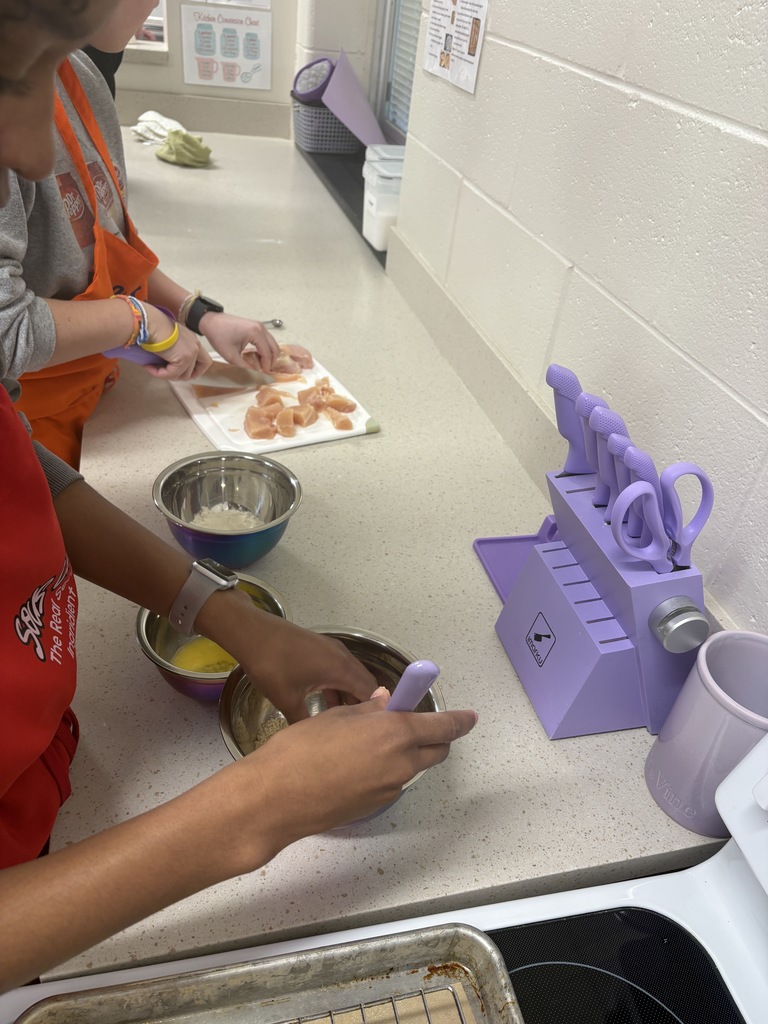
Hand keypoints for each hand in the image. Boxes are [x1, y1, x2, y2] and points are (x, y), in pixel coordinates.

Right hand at [142, 305, 211, 379]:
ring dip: (167, 375)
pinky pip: (171, 374)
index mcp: (193, 340)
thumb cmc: (153, 326)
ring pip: (183, 375)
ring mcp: (191, 353)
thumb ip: (174, 350)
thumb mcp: (168, 338)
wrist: (149, 322)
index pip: (204, 361)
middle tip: (167, 374)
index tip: (181, 372)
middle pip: (198, 370)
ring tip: (154, 368)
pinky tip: (149, 367)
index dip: (195, 371)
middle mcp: (196, 346)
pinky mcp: (183, 359)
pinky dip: (159, 374)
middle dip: (183, 376)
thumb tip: (167, 364)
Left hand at [200, 312, 279, 371]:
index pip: (268, 353)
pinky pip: (266, 340)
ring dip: (269, 355)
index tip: (263, 375)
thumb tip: (255, 375)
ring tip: (261, 365)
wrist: (210, 321)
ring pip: (272, 344)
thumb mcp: (231, 355)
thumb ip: (245, 367)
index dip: (267, 366)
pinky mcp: (256, 327)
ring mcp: (259, 326)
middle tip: (264, 371)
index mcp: (256, 333)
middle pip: (274, 348)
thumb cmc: (219, 334)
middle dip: (271, 361)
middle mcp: (260, 328)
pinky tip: (257, 357)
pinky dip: (265, 349)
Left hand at [232, 615, 378, 721]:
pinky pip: (339, 669)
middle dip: (365, 706)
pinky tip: (327, 703)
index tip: (378, 732)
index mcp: (341, 669)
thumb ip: (305, 722)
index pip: (372, 692)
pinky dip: (338, 685)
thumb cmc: (271, 666)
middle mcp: (343, 657)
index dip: (378, 712)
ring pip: (351, 676)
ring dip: (350, 696)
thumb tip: (312, 740)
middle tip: (362, 731)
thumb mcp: (287, 700)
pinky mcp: (321, 647)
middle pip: (365, 683)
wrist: (252, 633)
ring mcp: (332, 649)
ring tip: (345, 721)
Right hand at [235, 689, 477, 849]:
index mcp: (395, 733)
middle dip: (434, 738)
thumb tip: (386, 702)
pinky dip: (385, 770)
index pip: (443, 727)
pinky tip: (353, 765)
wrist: (276, 798)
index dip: (460, 721)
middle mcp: (401, 763)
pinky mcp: (374, 806)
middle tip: (414, 725)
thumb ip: (369, 710)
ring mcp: (389, 789)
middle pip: (435, 752)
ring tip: (368, 742)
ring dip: (405, 754)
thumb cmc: (301, 749)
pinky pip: (391, 783)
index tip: (470, 717)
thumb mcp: (336, 717)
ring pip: (411, 767)